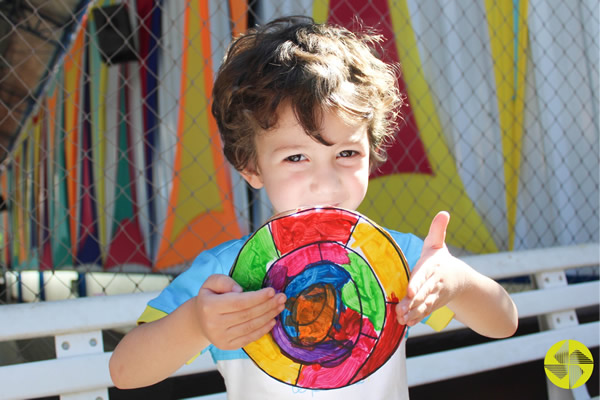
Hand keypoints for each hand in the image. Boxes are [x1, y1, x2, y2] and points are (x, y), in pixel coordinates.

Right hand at [193, 274, 285, 349]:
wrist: (200, 320)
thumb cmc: (210, 297)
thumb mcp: (211, 283)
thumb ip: (223, 281)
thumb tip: (240, 290)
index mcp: (209, 306)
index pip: (239, 302)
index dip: (257, 297)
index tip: (272, 291)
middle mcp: (214, 324)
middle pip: (247, 315)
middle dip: (268, 305)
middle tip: (282, 297)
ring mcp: (220, 337)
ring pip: (250, 327)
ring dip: (268, 316)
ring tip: (280, 307)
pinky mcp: (227, 346)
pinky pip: (249, 338)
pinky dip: (263, 330)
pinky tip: (272, 321)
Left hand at [396, 211, 466, 325]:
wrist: (461, 281)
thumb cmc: (442, 260)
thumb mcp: (438, 245)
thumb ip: (438, 231)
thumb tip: (444, 213)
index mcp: (433, 267)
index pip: (424, 276)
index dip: (417, 284)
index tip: (409, 291)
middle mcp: (435, 283)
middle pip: (423, 294)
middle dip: (412, 302)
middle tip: (400, 310)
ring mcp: (435, 296)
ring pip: (424, 305)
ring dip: (413, 313)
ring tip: (401, 318)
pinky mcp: (434, 305)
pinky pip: (425, 312)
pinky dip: (417, 318)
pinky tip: (407, 323)